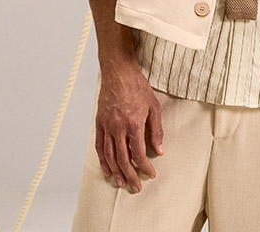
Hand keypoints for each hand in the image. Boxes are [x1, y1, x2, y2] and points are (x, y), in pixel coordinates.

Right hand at [94, 59, 163, 192]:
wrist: (118, 71)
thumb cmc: (137, 87)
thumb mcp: (154, 107)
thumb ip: (156, 130)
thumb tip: (159, 149)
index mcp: (133, 124)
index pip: (138, 154)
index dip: (145, 167)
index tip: (150, 174)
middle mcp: (118, 128)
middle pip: (123, 159)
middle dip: (130, 176)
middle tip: (136, 188)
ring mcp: (107, 126)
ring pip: (109, 155)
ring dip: (116, 171)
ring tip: (121, 182)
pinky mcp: (99, 122)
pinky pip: (99, 145)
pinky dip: (102, 159)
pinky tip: (107, 169)